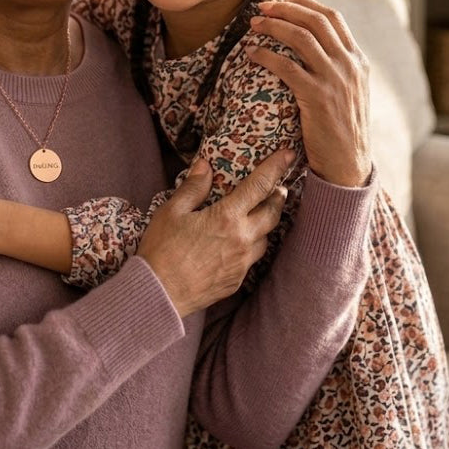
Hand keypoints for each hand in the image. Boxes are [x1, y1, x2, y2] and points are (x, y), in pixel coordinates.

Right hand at [137, 148, 292, 317]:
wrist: (159, 293)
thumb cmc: (162, 249)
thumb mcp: (172, 211)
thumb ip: (193, 187)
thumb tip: (204, 165)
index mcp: (227, 218)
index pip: (260, 186)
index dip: (276, 167)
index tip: (288, 154)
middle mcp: (242, 240)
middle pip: (273, 213)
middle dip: (278, 197)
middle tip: (278, 187)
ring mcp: (242, 263)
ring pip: (266, 238)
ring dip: (265, 223)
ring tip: (258, 214)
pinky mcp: (237, 281)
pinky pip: (252, 259)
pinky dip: (252, 245)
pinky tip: (239, 242)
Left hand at [246, 0, 370, 187]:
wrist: (348, 164)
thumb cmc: (340, 128)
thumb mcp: (348, 91)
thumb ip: (335, 65)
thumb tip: (309, 43)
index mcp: (358, 60)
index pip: (333, 18)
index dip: (305, 3)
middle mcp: (350, 65)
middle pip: (316, 21)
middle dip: (286, 8)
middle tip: (262, 6)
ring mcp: (335, 80)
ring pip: (302, 38)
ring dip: (274, 26)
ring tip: (254, 24)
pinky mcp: (318, 97)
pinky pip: (288, 67)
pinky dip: (267, 55)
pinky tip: (252, 53)